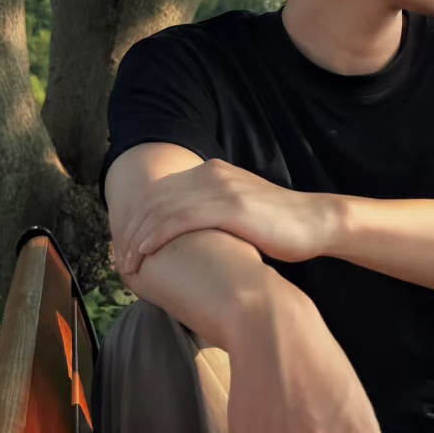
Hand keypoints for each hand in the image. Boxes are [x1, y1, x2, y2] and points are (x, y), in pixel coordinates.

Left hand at [116, 159, 338, 274]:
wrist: (315, 222)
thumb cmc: (280, 226)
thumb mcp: (240, 210)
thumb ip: (214, 212)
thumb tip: (192, 234)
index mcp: (212, 171)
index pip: (162, 192)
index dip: (139, 217)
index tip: (126, 242)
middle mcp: (211, 173)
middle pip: (156, 199)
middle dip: (131, 229)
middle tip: (117, 256)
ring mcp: (220, 188)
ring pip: (162, 210)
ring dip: (138, 236)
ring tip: (126, 261)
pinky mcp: (229, 207)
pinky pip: (180, 220)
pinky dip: (157, 236)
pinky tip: (145, 253)